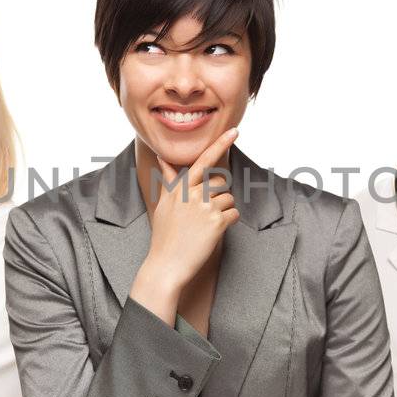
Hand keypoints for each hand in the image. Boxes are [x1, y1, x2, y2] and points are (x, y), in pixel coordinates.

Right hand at [132, 128, 239, 319]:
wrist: (166, 266)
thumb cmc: (165, 236)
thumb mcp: (164, 204)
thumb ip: (169, 180)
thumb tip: (161, 158)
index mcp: (179, 188)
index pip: (202, 160)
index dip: (220, 144)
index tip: (234, 130)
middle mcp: (192, 193)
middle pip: (221, 182)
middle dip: (220, 195)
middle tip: (206, 213)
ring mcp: (204, 207)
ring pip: (229, 199)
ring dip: (223, 212)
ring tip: (206, 226)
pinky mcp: (216, 222)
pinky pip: (234, 214)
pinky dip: (228, 224)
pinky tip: (213, 233)